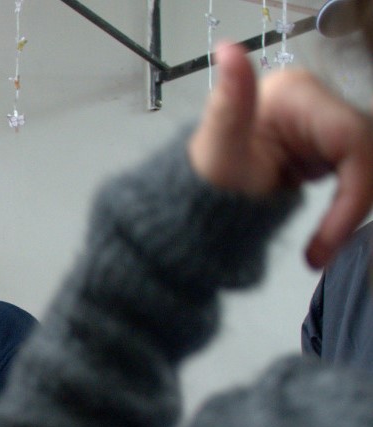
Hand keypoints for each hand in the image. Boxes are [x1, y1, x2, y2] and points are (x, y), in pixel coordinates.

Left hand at [188, 42, 372, 268]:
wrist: (196, 200)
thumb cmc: (202, 179)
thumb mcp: (217, 150)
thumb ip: (230, 103)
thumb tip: (228, 50)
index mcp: (296, 93)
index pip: (352, 140)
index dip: (353, 191)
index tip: (328, 238)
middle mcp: (316, 102)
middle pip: (365, 153)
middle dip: (353, 205)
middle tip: (323, 249)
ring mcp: (324, 123)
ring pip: (366, 166)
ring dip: (351, 209)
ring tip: (321, 248)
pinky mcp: (328, 147)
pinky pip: (356, 177)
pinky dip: (347, 207)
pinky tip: (326, 237)